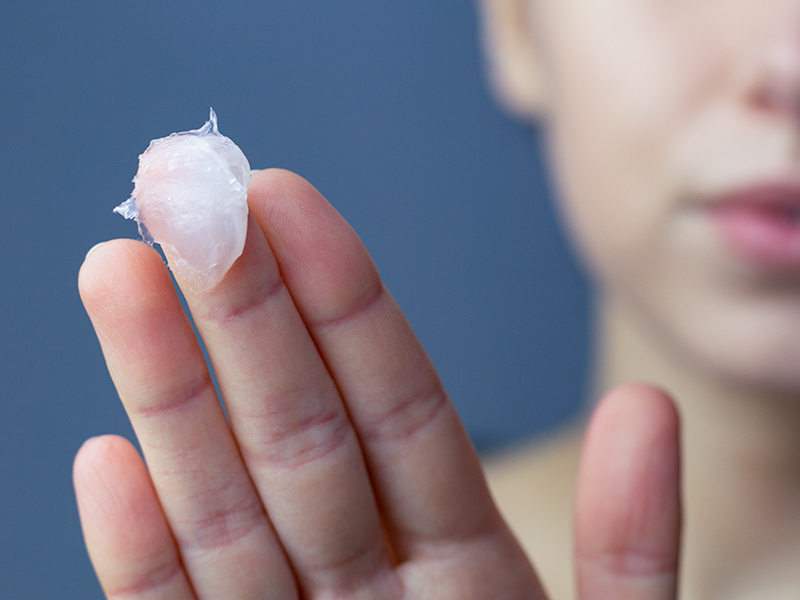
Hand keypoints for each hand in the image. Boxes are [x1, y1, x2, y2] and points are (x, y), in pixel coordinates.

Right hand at [74, 169, 681, 598]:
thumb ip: (634, 552)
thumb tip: (647, 409)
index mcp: (465, 571)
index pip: (397, 406)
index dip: (342, 299)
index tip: (285, 198)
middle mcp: (366, 590)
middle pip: (296, 432)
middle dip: (238, 314)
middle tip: (182, 198)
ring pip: (222, 508)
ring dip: (165, 396)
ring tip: (120, 277)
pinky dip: (137, 554)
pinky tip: (102, 460)